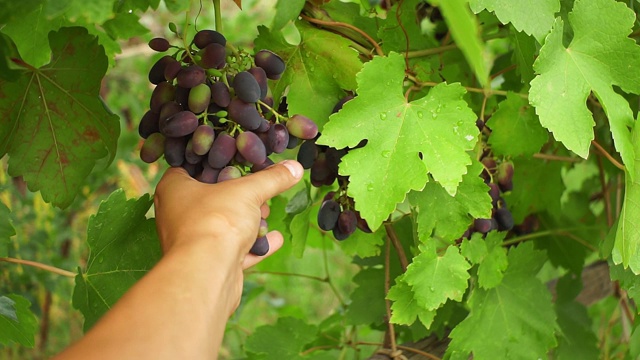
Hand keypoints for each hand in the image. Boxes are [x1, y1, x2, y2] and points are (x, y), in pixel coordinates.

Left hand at [153, 160, 302, 267]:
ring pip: (222, 226)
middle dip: (238, 196)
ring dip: (246, 222)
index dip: (217, 161)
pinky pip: (233, 251)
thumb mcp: (249, 191)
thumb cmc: (214, 222)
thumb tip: (294, 167)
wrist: (208, 274)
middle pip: (211, 198)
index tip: (239, 158)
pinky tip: (275, 240)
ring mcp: (191, 242)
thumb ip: (272, 178)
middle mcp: (176, 215)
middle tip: (258, 189)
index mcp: (173, 189)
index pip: (192, 165)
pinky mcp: (207, 264)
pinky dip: (254, 246)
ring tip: (265, 213)